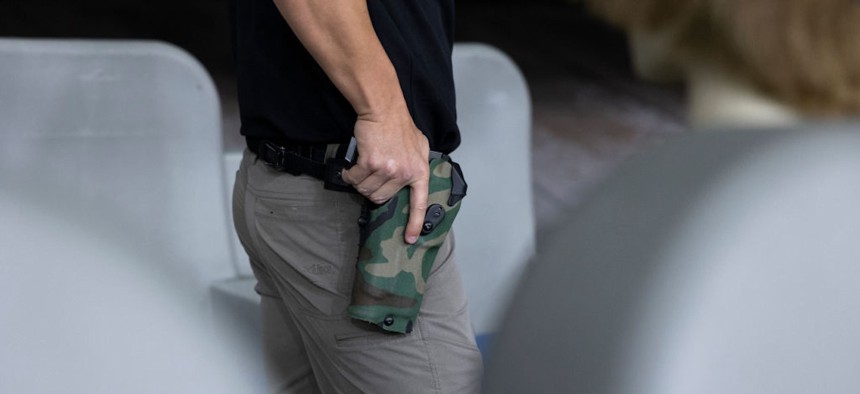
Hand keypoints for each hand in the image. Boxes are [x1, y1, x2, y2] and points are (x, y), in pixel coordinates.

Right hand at [342, 109, 429, 243]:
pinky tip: (351, 167)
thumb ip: (417, 163)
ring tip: (361, 168)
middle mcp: (405, 173)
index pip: (419, 203)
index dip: (415, 224)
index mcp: (419, 171)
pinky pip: (355, 179)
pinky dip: (349, 175)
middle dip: (372, 190)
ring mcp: (388, 170)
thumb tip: (413, 177)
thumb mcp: (419, 145)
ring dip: (359, 182)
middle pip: (382, 198)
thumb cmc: (400, 125)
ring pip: (366, 190)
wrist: (384, 110)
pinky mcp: (370, 164)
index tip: (410, 239)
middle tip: (370, 177)